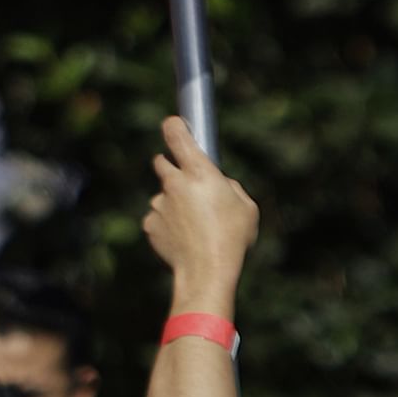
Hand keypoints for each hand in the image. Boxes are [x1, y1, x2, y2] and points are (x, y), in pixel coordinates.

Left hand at [143, 117, 259, 308]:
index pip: (176, 134)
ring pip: (163, 194)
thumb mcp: (247, 207)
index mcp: (199, 171)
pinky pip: (158, 217)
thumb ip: (230, 187)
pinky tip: (183, 238)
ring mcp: (159, 204)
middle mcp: (174, 183)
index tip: (174, 124)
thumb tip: (220, 185)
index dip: (174, 126)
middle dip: (172, 167)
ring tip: (194, 224)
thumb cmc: (231, 238)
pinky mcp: (150, 224)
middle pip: (162, 161)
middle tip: (188, 183)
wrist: (206, 272)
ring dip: (173, 201)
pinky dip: (167, 223)